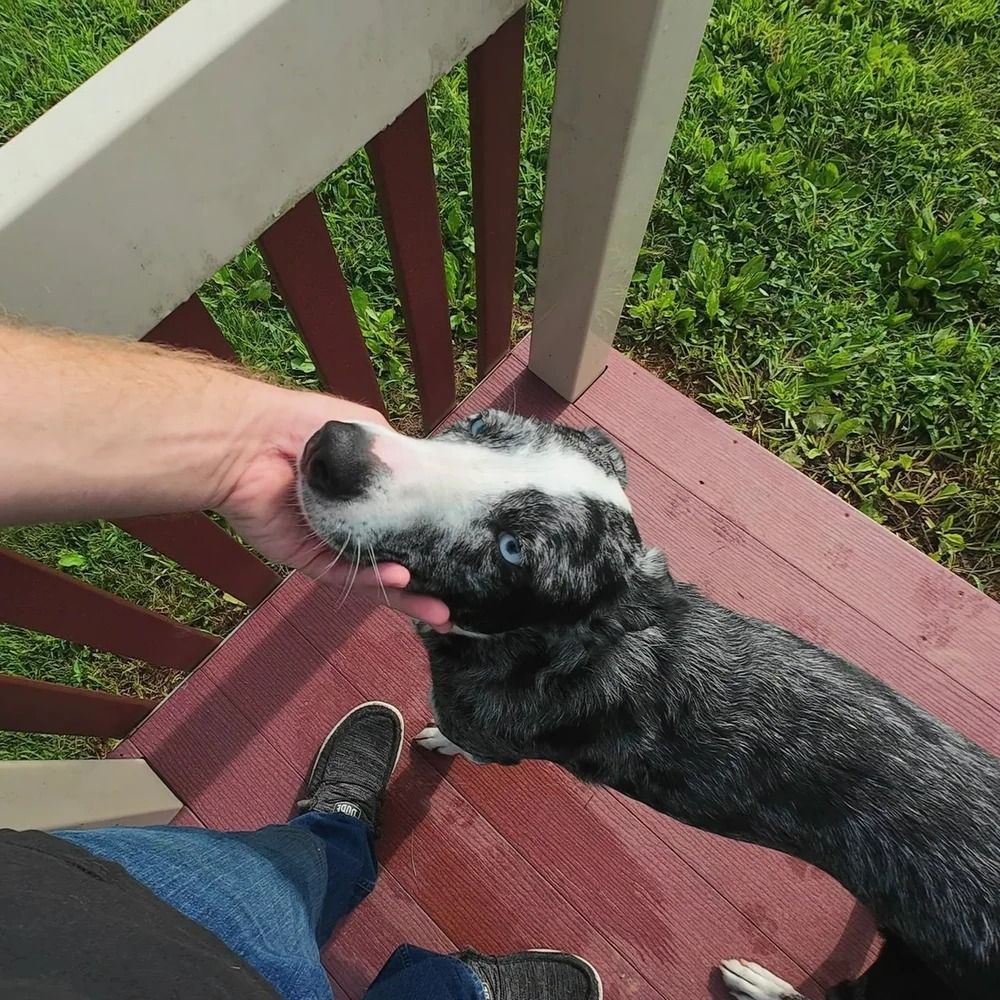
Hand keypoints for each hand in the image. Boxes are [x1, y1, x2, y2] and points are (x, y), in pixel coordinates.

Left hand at [217, 385, 450, 628]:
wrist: (256, 439)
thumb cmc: (307, 426)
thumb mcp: (367, 431)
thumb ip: (395, 457)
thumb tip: (421, 479)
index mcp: (363, 496)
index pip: (402, 523)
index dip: (430, 541)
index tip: (462, 555)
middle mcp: (349, 524)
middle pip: (392, 561)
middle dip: (423, 587)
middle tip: (452, 608)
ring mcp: (329, 544)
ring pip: (371, 577)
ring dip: (406, 596)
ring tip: (439, 611)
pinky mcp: (305, 559)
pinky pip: (342, 574)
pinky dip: (372, 579)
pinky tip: (401, 578)